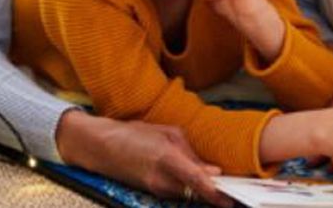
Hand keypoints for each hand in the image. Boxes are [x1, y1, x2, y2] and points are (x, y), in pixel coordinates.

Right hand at [54, 110, 232, 205]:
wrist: (100, 147)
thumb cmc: (134, 134)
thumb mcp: (167, 133)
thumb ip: (191, 153)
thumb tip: (212, 170)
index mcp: (166, 158)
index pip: (195, 180)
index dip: (214, 191)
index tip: (229, 198)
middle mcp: (160, 179)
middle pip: (195, 193)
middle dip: (213, 192)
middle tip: (233, 187)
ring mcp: (155, 189)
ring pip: (187, 194)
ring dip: (202, 189)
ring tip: (217, 181)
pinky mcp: (152, 192)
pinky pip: (177, 193)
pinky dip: (189, 188)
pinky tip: (195, 179)